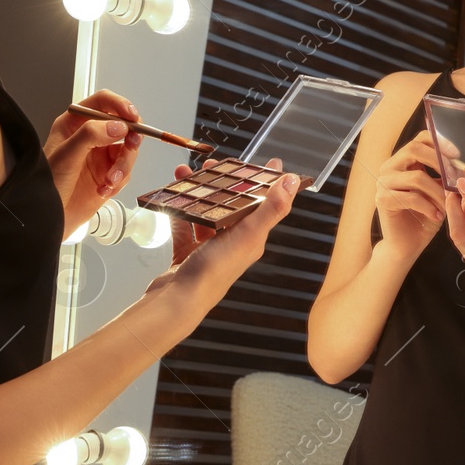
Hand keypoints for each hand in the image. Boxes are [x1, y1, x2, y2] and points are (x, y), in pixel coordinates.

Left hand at [43, 90, 143, 240]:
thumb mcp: (66, 155)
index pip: (102, 103)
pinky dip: (119, 182)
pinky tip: (103, 190)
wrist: (46, 218)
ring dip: (123, 166)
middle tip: (131, 145)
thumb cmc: (45, 184)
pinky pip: (126, 173)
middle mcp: (90, 137)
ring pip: (128, 151)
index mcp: (75, 123)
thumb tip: (118, 126)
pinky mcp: (108, 175)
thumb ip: (91, 135)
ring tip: (110, 179)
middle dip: (130, 138)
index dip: (120, 106)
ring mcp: (100, 156)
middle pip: (123, 126)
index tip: (132, 117)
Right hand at [143, 164, 300, 315]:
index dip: (266, 182)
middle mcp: (233, 244)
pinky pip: (184, 227)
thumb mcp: (247, 236)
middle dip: (223, 182)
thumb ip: (270, 209)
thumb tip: (292, 182)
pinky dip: (179, 212)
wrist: (178, 301)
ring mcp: (209, 250)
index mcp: (251, 239)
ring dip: (198, 193)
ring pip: (206, 213)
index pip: (263, 204)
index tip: (268, 162)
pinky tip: (172, 199)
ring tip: (186, 175)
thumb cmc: (214, 273)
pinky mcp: (187, 255)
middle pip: (232, 205)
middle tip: (213, 165)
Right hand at [372, 130, 448, 265]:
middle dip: (439, 161)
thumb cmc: (425, 217)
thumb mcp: (439, 192)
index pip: (419, 139)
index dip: (439, 141)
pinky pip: (411, 197)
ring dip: (438, 192)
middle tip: (454, 177)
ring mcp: (383, 183)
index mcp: (404, 161)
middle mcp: (390, 167)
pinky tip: (437, 216)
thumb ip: (446, 178)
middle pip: (414, 149)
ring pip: (417, 177)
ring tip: (448, 205)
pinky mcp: (382, 200)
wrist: (408, 244)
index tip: (457, 155)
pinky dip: (429, 207)